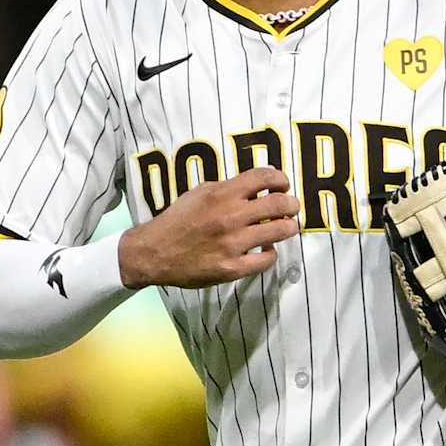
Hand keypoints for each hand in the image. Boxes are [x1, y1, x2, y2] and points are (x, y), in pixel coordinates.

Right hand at [118, 166, 298, 288]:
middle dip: (292, 204)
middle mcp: (231, 216)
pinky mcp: (232, 268)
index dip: (280, 179)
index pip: (264, 177)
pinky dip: (271, 252)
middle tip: (291, 207)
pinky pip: (267, 259)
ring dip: (288, 227)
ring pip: (281, 231)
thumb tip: (258, 186)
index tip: (282, 185)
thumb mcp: (199, 193)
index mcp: (222, 194)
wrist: (153, 253)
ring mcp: (233, 244)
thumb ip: (228, 188)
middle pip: (280, 204)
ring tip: (285, 227)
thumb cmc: (178, 219)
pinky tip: (265, 249)